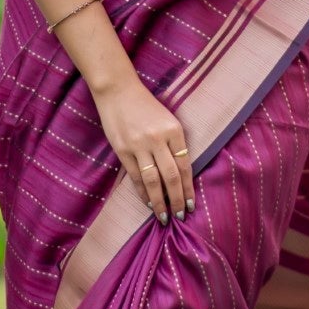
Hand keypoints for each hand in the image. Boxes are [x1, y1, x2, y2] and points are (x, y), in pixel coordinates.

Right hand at [93, 75, 194, 221]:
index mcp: (174, 130)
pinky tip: (148, 203)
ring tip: (163, 217)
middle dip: (176, 200)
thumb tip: (181, 175)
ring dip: (159, 202)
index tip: (191, 205)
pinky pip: (136, 177)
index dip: (188, 188)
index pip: (185, 166)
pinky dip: (142, 193)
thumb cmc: (146, 106)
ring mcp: (139, 145)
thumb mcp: (168, 119)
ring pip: (152, 181)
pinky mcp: (123, 150)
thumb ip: (174, 143)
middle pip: (171, 176)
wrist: (118, 90)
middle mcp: (158, 139)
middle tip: (180, 216)